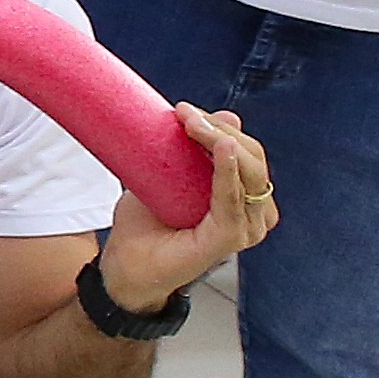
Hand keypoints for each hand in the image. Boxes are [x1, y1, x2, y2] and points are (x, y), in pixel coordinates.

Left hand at [99, 103, 276, 312]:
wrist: (123, 267)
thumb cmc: (146, 224)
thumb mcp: (169, 177)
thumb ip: (194, 151)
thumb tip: (227, 115)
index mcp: (242, 199)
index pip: (247, 153)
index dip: (221, 127)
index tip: (184, 110)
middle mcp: (251, 214)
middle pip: (254, 160)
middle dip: (221, 130)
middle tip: (185, 114)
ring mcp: (244, 228)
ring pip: (249, 175)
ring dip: (222, 143)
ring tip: (193, 125)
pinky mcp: (228, 240)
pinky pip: (233, 202)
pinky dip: (228, 173)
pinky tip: (222, 149)